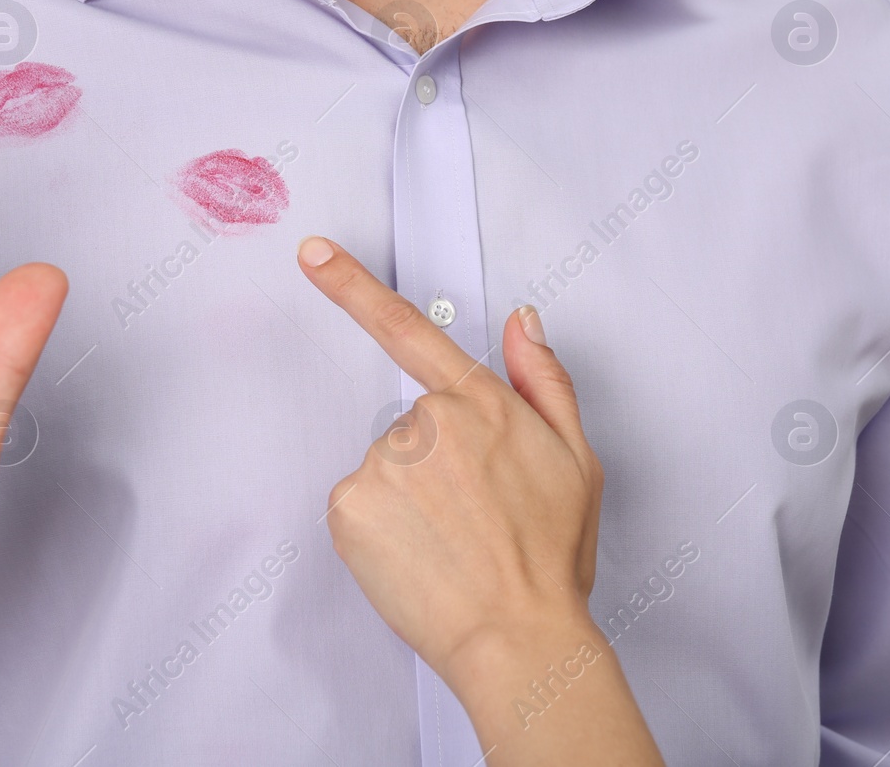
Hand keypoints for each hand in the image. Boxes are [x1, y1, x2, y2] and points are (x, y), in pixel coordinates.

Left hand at [298, 236, 662, 764]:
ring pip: (384, 470)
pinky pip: (358, 505)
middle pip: (412, 428)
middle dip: (434, 466)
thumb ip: (545, 381)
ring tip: (449, 545)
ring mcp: (382, 463)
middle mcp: (426, 422)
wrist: (518, 638)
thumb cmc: (549, 559)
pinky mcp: (349, 505)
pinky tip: (417, 556)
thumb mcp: (578, 460)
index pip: (408, 329)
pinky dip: (380, 530)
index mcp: (482, 404)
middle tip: (472, 519)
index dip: (352, 286)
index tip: (311, 253)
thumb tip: (523, 319)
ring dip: (408, 501)